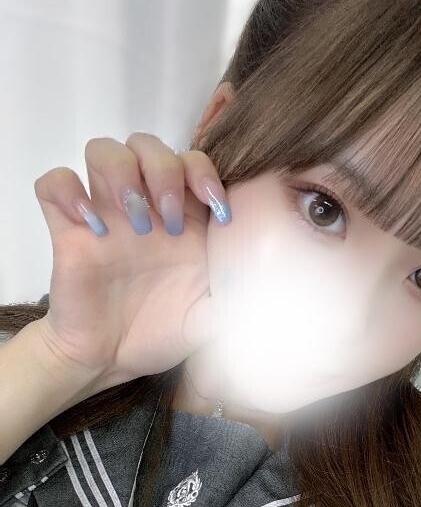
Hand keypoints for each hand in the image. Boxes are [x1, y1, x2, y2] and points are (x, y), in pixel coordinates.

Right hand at [32, 132, 229, 389]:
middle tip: (172, 220)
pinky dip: (69, 192)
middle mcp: (145, 207)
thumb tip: (280, 291)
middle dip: (165, 171)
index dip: (207, 174)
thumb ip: (243, 298)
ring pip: (103, 150)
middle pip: (148, 145)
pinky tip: (89, 226)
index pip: (194, 162)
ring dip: (121, 173)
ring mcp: (105, 214)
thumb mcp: (214, 318)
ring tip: (135, 220)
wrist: (110, 361)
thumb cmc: (162, 332)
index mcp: (185, 219)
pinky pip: (54, 184)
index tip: (219, 215)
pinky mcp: (68, 230)